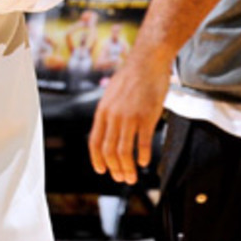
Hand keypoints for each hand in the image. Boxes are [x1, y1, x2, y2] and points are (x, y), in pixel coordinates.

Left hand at [88, 55, 171, 183]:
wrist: (146, 62)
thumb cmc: (130, 78)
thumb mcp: (111, 95)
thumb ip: (109, 112)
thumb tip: (107, 129)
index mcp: (102, 111)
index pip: (94, 142)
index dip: (97, 159)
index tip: (101, 170)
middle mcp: (112, 116)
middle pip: (108, 150)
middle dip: (114, 168)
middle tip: (121, 178)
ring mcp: (129, 117)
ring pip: (124, 151)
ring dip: (127, 168)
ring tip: (132, 177)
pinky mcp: (145, 117)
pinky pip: (143, 143)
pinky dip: (143, 156)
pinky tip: (144, 163)